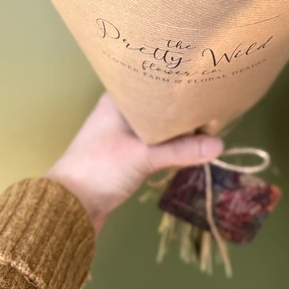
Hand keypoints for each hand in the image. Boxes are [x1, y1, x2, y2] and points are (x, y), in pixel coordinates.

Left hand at [45, 93, 222, 231]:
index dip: (177, 82)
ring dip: (177, 129)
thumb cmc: (100, 169)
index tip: (204, 79)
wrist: (68, 208)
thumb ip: (181, 150)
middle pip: (159, 104)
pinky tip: (190, 146)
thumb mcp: (143, 156)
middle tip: (214, 102)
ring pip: (158, 125)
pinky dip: (170, 145)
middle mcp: (120, 111)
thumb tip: (220, 145)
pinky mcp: (126, 154)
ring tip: (208, 123)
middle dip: (182, 107)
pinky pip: (154, 143)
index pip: (153, 81)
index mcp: (119, 98)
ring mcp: (122, 133)